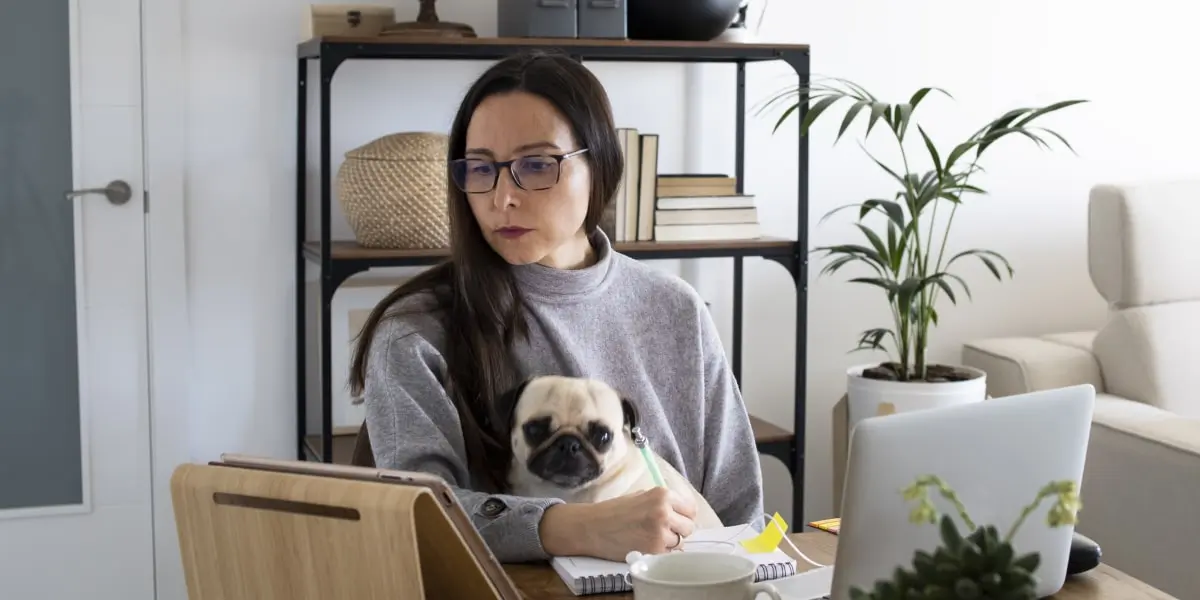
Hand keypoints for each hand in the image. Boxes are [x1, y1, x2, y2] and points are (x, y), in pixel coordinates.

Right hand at [540, 488, 697, 561]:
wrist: (592, 527)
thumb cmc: (614, 511)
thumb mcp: (641, 496)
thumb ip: (663, 502)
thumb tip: (682, 514)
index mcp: (662, 494)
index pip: (691, 509)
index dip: (684, 516)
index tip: (677, 520)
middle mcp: (664, 511)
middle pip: (689, 527)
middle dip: (678, 530)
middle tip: (662, 531)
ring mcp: (660, 532)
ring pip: (680, 542)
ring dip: (669, 543)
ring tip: (650, 538)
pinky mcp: (654, 550)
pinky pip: (669, 554)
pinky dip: (661, 553)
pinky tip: (645, 545)